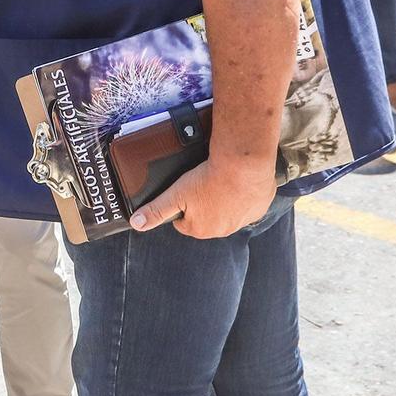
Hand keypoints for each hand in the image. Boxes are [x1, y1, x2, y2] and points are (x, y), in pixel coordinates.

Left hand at [131, 155, 275, 238]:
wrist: (244, 164)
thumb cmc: (208, 179)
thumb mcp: (175, 194)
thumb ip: (156, 210)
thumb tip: (136, 224)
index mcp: (201, 229)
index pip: (184, 223)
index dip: (182, 207)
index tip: (184, 194)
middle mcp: (223, 230)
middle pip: (206, 218)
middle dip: (202, 205)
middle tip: (202, 185)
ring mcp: (244, 220)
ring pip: (228, 212)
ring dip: (223, 201)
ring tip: (219, 182)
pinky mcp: (259, 208)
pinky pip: (247, 204)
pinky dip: (242, 196)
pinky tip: (237, 183)